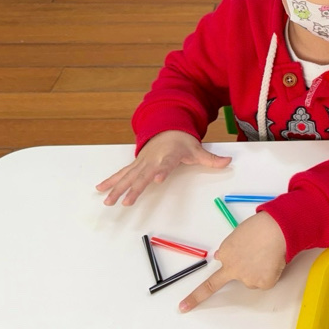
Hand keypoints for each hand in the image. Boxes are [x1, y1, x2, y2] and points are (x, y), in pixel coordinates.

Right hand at [96, 130, 231, 205]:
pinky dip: (111, 180)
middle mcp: (152, 159)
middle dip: (133, 189)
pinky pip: (122, 173)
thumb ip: (211, 159)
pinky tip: (100, 189)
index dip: (161, 171)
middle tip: (126, 202)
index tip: (157, 179)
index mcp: (168, 155)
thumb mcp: (197, 150)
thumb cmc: (182, 141)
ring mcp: (142, 162)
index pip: (165, 164)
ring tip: (108, 201)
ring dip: (117, 189)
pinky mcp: (136, 164)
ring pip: (128, 176)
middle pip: (142, 175)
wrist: (167, 127)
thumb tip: (228, 162)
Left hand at [179, 211, 286, 311]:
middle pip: (239, 277)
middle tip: (255, 258)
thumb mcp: (236, 235)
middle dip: (246, 270)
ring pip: (254, 280)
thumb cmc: (259, 227)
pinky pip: (267, 282)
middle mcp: (234, 270)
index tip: (184, 307)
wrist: (276, 229)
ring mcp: (248, 278)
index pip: (209, 282)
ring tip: (267, 252)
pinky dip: (271, 273)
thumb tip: (223, 257)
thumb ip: (228, 250)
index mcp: (225, 256)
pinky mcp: (263, 283)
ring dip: (261, 270)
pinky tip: (274, 260)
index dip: (196, 297)